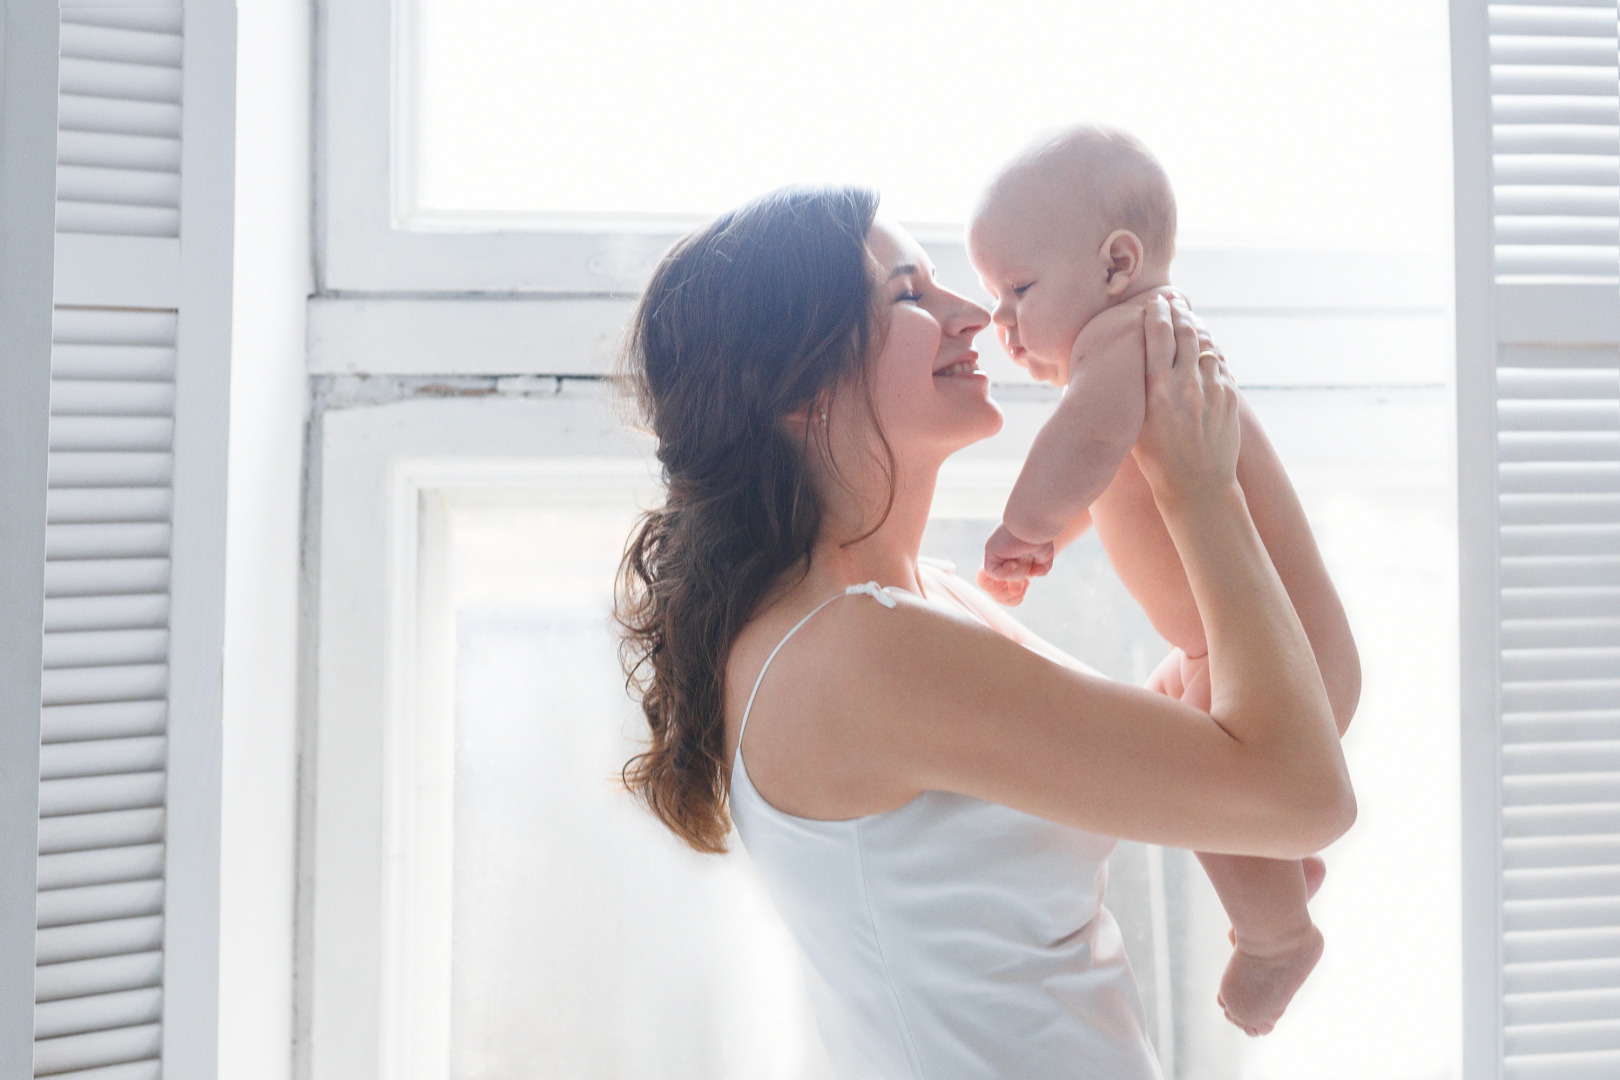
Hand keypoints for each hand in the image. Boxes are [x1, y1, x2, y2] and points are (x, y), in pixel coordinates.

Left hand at [980, 524, 1054, 605]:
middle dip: (1011, 589)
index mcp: (1014, 553)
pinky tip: (1014, 561)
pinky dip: (1007, 572)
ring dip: (1016, 574)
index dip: (1014, 588)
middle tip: (1023, 586)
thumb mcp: (1044, 555)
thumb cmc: (1041, 536)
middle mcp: (1003, 553)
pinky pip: (993, 573)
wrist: (1035, 523)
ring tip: (1024, 560)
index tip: (1026, 585)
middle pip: (998, 583)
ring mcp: (996, 552)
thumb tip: (1033, 575)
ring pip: (1000, 577)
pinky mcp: (990, 551)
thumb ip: (1040, 567)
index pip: (1007, 577)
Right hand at [1131, 295, 1239, 506]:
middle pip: (1186, 333)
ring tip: (1190, 319)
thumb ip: (1137, 392)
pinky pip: (1220, 365)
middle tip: (1174, 301)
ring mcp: (1212, 390)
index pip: (1158, 337)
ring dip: (1198, 328)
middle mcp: (1187, 385)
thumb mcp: (1136, 424)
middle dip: (1179, 312)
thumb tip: (1131, 368)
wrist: (1197, 486)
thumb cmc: (1156, 461)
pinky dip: (1211, 352)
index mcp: (1158, 390)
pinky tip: (1206, 349)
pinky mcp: (1229, 398)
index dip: (1157, 314)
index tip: (1155, 302)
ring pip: (1207, 345)